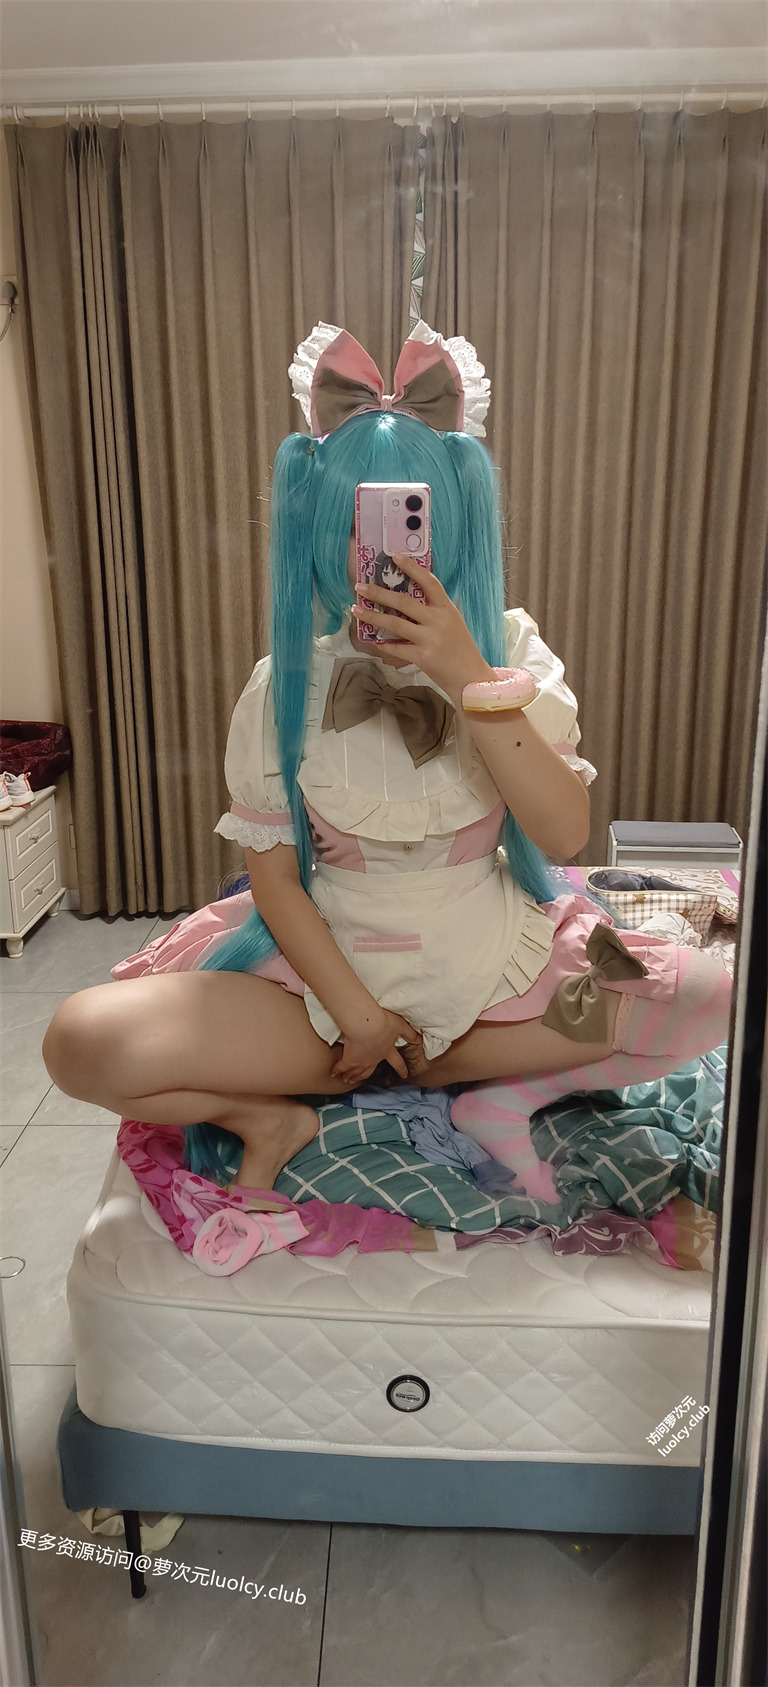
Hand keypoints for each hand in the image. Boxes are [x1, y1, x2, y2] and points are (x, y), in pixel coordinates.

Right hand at [330, 1005, 422, 1086]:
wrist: (367, 1026)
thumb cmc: (383, 1023)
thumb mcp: (400, 1026)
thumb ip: (410, 1034)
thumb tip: (420, 1040)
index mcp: (387, 1051)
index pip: (397, 1062)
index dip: (401, 1068)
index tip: (404, 1075)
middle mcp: (374, 1059)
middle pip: (371, 1070)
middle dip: (367, 1075)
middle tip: (363, 1081)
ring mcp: (361, 1061)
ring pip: (356, 1072)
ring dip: (352, 1076)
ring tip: (347, 1080)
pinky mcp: (349, 1059)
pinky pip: (342, 1068)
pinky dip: (337, 1071)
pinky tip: (333, 1074)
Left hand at [353, 553, 494, 702]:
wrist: (471, 679)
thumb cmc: (461, 649)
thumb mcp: (453, 623)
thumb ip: (435, 611)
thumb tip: (408, 598)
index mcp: (447, 609)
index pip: (430, 582)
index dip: (413, 568)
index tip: (396, 556)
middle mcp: (438, 622)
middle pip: (404, 602)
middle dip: (379, 593)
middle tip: (360, 587)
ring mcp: (429, 640)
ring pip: (395, 624)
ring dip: (373, 616)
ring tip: (357, 609)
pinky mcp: (422, 658)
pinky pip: (396, 648)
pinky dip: (383, 644)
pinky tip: (373, 640)